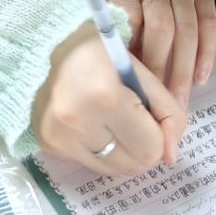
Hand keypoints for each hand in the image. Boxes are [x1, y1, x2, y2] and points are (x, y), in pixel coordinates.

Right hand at [32, 26, 187, 176]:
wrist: (43, 44)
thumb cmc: (97, 52)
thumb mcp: (139, 70)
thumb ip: (167, 111)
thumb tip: (172, 157)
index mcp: (105, 96)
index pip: (151, 148)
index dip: (158, 133)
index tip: (148, 113)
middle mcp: (77, 121)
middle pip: (134, 165)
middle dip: (142, 144)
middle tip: (130, 115)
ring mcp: (59, 136)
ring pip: (113, 170)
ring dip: (121, 150)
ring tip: (110, 118)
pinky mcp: (49, 145)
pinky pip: (90, 164)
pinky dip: (98, 148)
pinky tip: (90, 121)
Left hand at [89, 0, 215, 107]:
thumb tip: (74, 18)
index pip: (128, 19)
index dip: (126, 52)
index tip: (120, 84)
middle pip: (160, 33)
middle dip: (157, 73)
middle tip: (152, 110)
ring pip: (186, 34)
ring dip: (183, 72)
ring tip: (178, 108)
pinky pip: (208, 24)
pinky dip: (206, 51)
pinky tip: (201, 78)